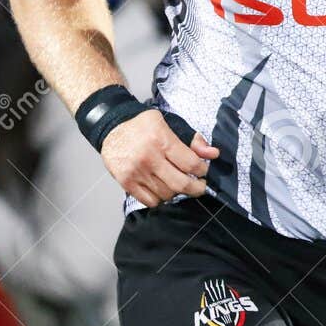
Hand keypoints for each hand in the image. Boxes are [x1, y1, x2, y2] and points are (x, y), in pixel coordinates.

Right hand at [100, 110, 219, 206]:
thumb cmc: (144, 126)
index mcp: (162, 139)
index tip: (204, 171)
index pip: (191, 164)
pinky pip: (150, 201)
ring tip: (177, 183)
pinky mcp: (126, 182)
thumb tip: (213, 154)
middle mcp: (149, 157)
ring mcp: (136, 172)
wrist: (112, 127)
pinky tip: (162, 188)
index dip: (203, 170)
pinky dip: (160, 198)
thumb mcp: (171, 124)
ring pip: (166, 194)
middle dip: (197, 188)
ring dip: (177, 192)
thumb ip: (193, 140)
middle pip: (181, 184)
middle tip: (200, 186)